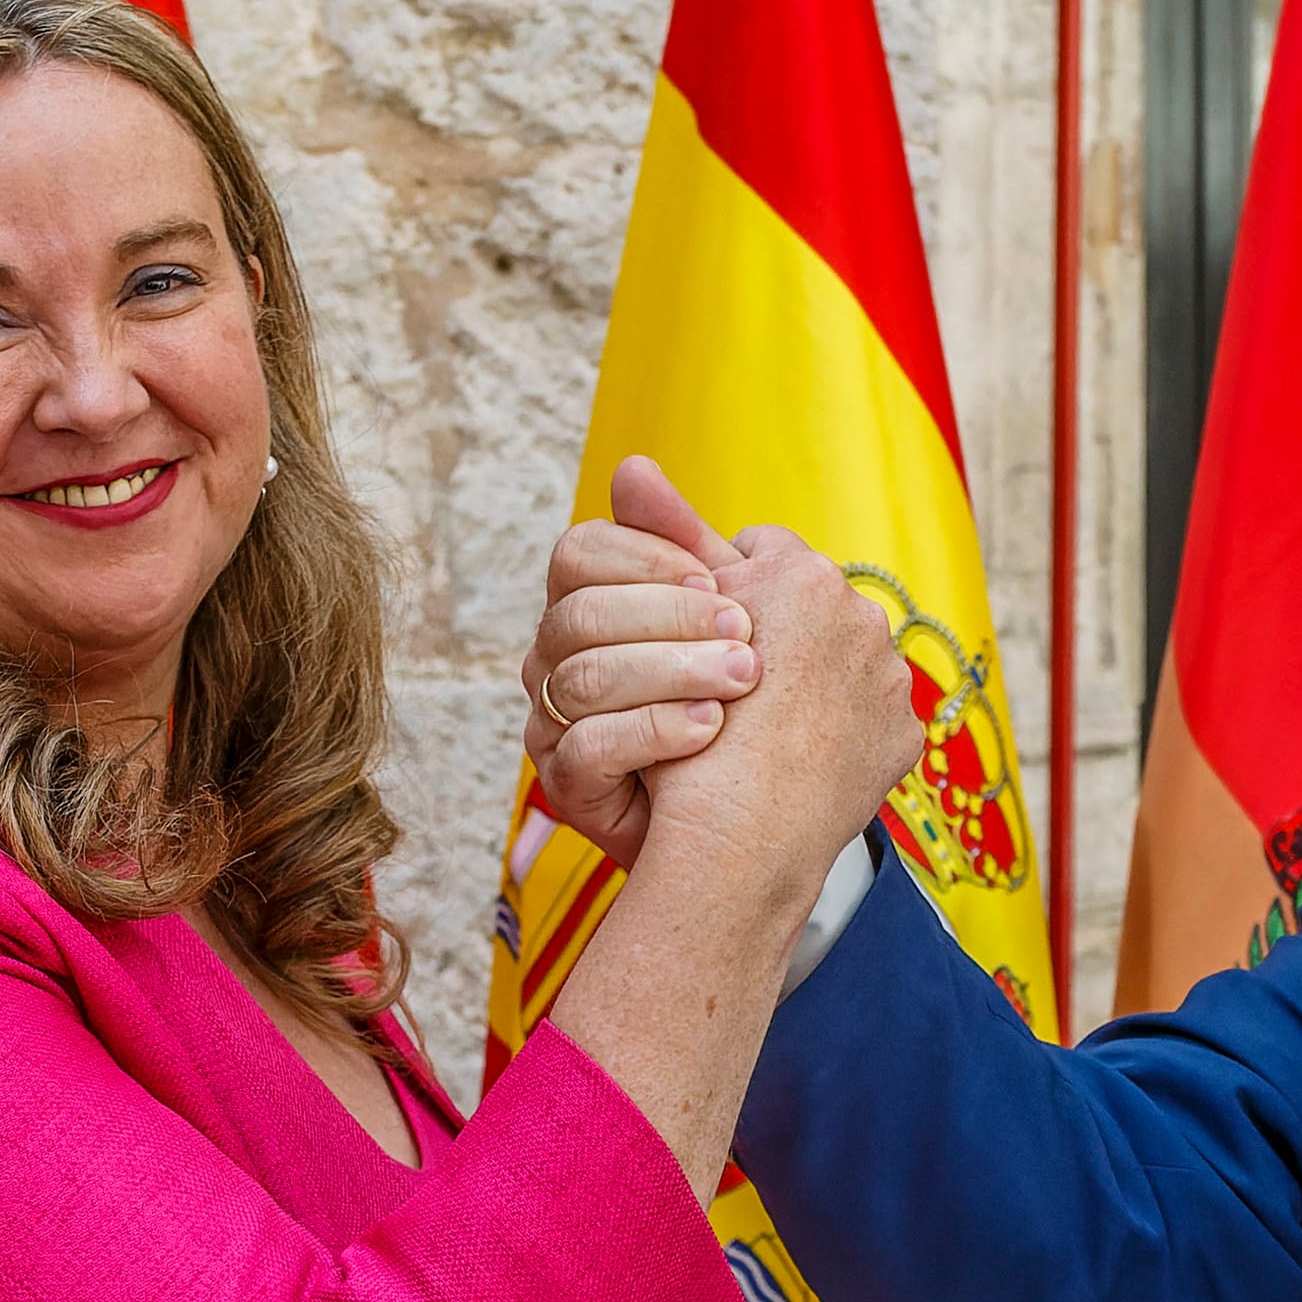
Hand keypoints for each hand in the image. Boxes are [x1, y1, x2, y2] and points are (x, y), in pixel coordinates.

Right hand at [522, 457, 762, 871]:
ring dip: (674, 671)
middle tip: (749, 636)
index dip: (647, 558)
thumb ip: (688, 550)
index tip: (721, 580)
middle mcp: (556, 663)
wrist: (740, 835)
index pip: (579, 553)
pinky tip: (715, 727)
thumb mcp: (722, 624)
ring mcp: (552, 726)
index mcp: (588, 610)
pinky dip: (658, 732)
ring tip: (747, 682)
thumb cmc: (733, 721)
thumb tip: (634, 466)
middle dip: (671, 617)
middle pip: (579, 612)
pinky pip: (588, 749)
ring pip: (583, 677)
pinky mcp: (567, 787)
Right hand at [635, 525, 918, 903]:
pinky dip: (844, 732)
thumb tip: (634, 465)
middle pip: (809, 606)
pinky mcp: (902, 733)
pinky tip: (804, 759)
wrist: (739, 833)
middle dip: (777, 633)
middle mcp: (858, 613)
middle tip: (741, 677)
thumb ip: (666, 539)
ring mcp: (889, 675)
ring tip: (769, 721)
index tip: (708, 628)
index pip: (761, 554)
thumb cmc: (689, 724)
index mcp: (800, 574)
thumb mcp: (673, 621)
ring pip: (845, 659)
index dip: (723, 590)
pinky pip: (871, 717)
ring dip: (813, 682)